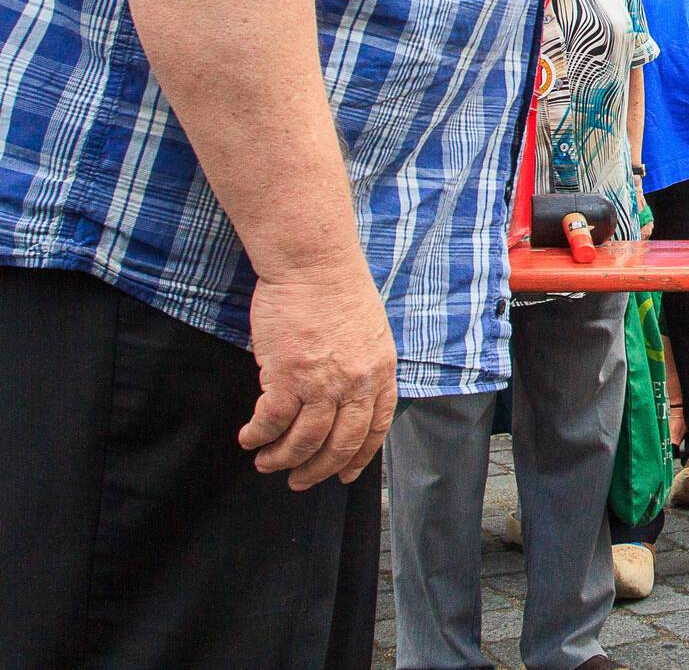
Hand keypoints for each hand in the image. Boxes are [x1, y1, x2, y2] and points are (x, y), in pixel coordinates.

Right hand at [240, 264, 396, 490]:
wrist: (314, 264)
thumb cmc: (336, 290)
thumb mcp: (369, 333)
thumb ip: (362, 367)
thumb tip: (346, 398)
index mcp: (381, 370)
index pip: (376, 427)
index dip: (359, 457)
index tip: (345, 475)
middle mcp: (357, 382)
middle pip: (341, 443)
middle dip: (318, 469)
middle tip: (298, 481)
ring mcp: (323, 381)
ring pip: (305, 440)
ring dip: (283, 458)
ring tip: (267, 463)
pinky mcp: (288, 376)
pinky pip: (272, 421)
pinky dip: (259, 435)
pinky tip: (249, 438)